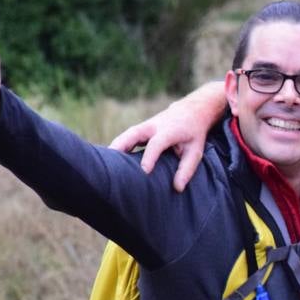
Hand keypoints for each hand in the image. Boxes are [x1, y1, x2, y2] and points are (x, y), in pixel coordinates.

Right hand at [108, 83, 225, 191]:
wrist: (190, 111)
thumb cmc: (193, 134)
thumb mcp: (196, 151)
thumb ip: (187, 168)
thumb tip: (177, 188)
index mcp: (169, 130)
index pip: (156, 144)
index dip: (149, 157)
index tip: (144, 171)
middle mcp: (153, 126)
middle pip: (133, 134)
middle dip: (120, 147)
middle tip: (110, 165)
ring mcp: (145, 126)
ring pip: (126, 135)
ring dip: (115, 147)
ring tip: (104, 165)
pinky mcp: (140, 129)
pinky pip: (126, 137)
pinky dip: (118, 147)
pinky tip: (109, 161)